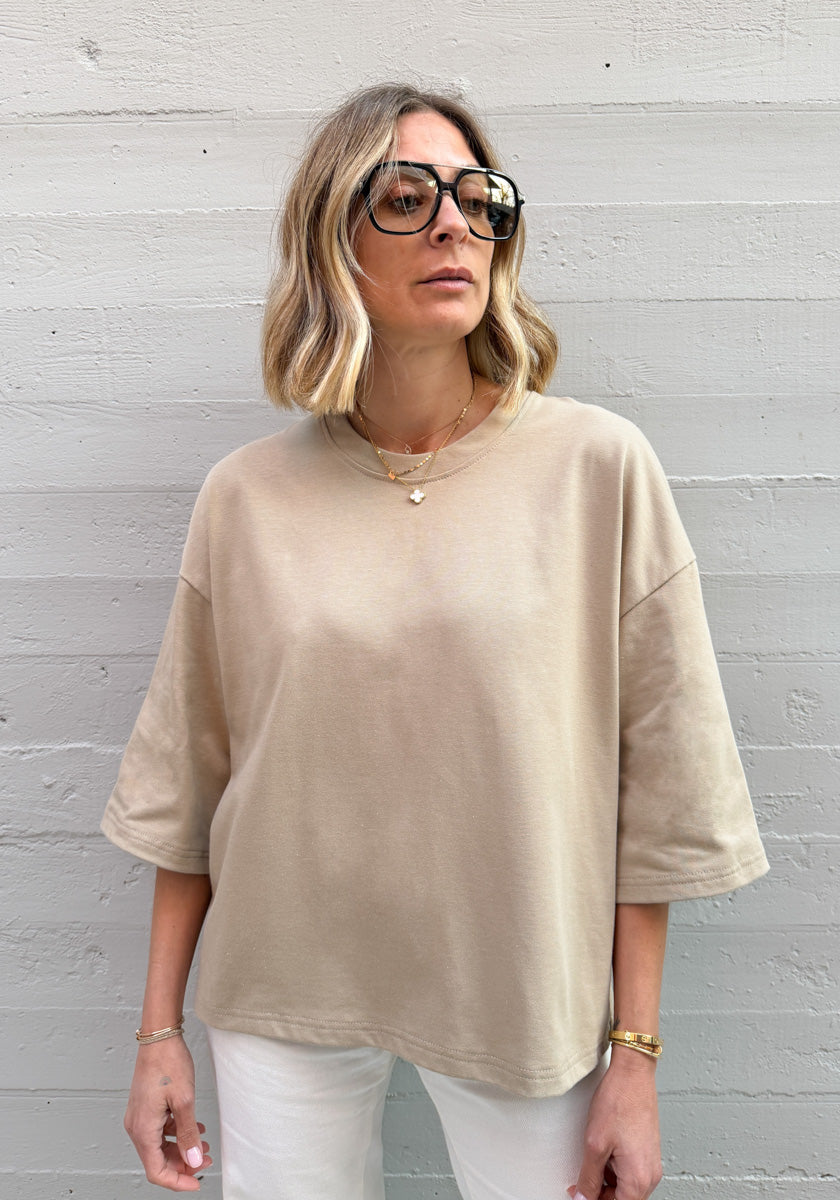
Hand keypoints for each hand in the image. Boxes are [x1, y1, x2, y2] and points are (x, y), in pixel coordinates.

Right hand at [124, 1036, 211, 1190]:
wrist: (159, 1037)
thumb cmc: (168, 1063)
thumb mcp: (185, 1101)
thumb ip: (188, 1134)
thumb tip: (193, 1161)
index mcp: (143, 1129)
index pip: (156, 1171)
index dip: (177, 1181)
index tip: (197, 1182)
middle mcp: (137, 1126)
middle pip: (158, 1160)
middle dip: (183, 1164)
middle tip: (205, 1160)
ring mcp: (140, 1117)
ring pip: (160, 1146)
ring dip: (181, 1148)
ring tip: (203, 1143)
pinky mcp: (146, 1108)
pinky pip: (160, 1130)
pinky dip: (176, 1133)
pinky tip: (193, 1127)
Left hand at [567, 1051, 662, 1199]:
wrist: (633, 1074)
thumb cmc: (618, 1101)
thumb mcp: (595, 1144)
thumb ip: (589, 1178)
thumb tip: (583, 1199)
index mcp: (638, 1179)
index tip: (580, 1194)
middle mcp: (650, 1175)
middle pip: (623, 1199)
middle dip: (601, 1194)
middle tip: (582, 1181)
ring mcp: (651, 1163)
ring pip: (626, 1188)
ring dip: (608, 1182)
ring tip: (594, 1159)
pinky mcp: (648, 1152)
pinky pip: (631, 1172)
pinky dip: (616, 1169)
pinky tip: (605, 1151)